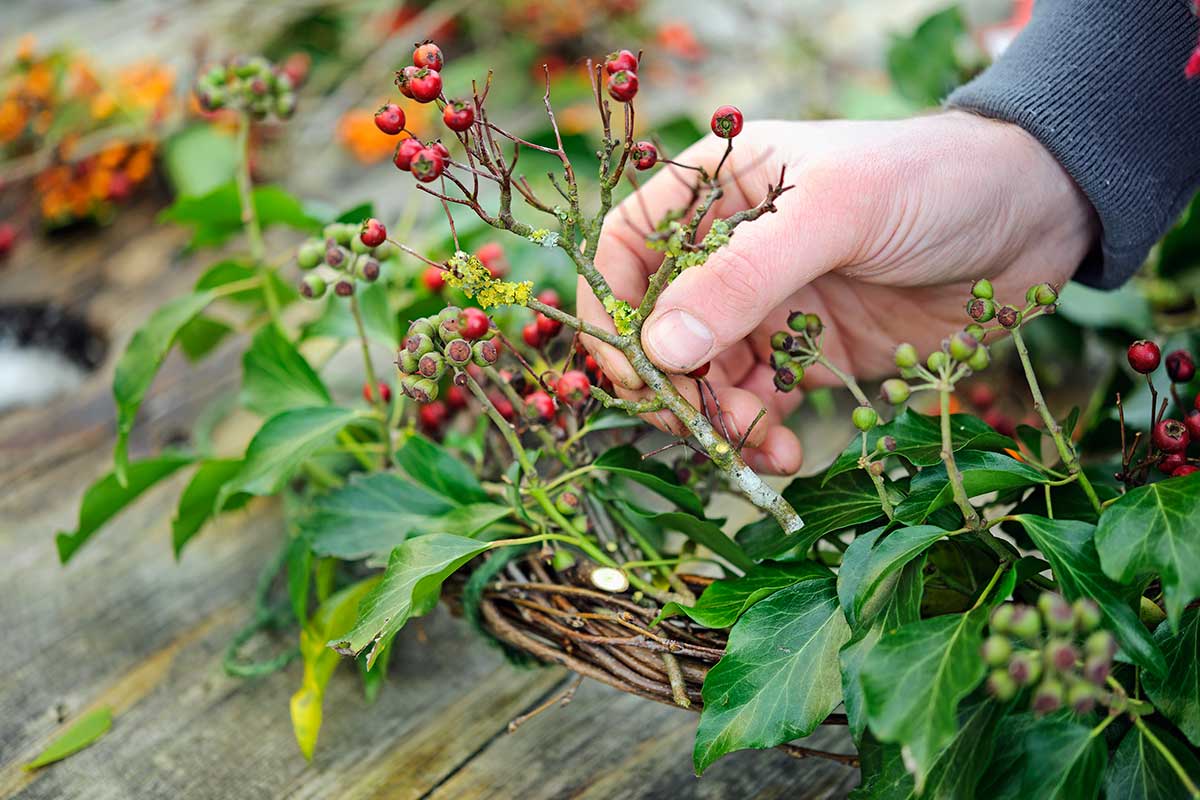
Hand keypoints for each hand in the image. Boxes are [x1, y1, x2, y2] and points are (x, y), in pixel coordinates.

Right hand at [578, 111, 1095, 474]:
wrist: (1034, 215)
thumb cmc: (930, 181)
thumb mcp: (835, 213)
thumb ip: (745, 276)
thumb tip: (660, 347)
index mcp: (717, 191)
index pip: (626, 250)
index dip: (611, 309)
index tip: (628, 367)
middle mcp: (730, 251)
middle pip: (659, 327)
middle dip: (671, 382)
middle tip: (698, 423)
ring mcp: (768, 305)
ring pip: (706, 376)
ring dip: (718, 418)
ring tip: (756, 442)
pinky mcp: (809, 353)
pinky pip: (760, 403)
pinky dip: (760, 434)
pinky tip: (784, 451)